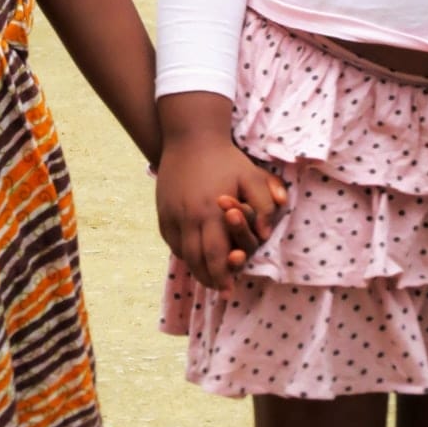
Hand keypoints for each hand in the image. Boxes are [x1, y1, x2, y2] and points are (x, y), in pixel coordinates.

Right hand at [156, 137, 285, 294]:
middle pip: (195, 260)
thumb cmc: (226, 158)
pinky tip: (192, 256)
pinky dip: (181, 252)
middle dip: (208, 278)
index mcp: (210, 211)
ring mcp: (172, 213)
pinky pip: (171, 239)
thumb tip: (265, 234)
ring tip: (207, 278)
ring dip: (194, 267)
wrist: (191, 136)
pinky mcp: (162, 209)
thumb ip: (264, 204)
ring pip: (181, 252)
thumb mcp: (252, 175)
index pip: (215, 255)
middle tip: (220, 290)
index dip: (222, 275)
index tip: (229, 289)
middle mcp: (188, 216)